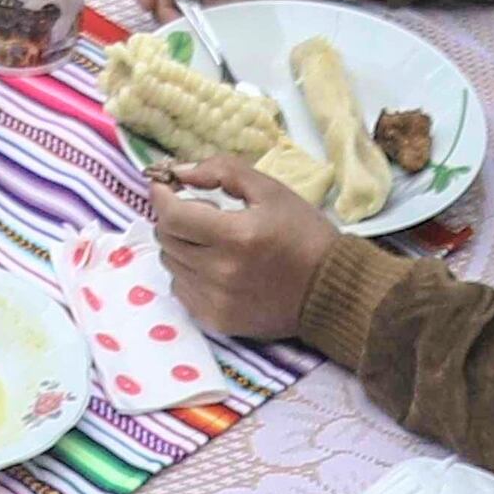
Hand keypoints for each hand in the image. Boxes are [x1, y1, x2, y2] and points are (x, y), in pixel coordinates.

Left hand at [150, 157, 345, 343]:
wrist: (332, 290)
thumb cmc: (303, 234)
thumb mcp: (271, 190)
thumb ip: (223, 172)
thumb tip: (180, 172)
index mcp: (235, 236)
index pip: (172, 215)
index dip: (161, 196)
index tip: (164, 185)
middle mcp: (220, 272)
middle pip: (167, 239)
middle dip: (174, 219)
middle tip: (198, 213)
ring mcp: (216, 300)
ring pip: (171, 265)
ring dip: (181, 247)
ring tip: (211, 242)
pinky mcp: (217, 321)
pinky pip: (182, 290)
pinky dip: (190, 274)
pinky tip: (215, 268)